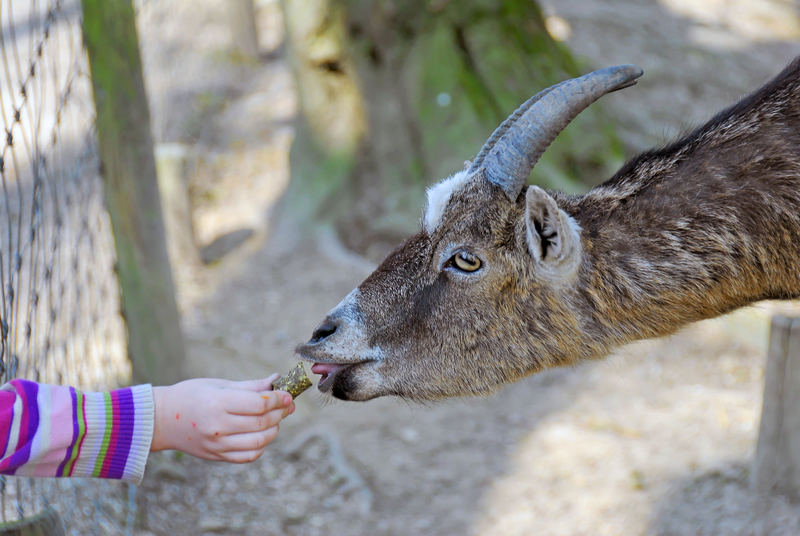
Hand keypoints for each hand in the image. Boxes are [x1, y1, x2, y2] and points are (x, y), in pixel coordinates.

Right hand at [150, 375, 294, 462]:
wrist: (160, 419)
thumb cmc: (190, 395)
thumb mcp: (218, 384)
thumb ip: (249, 386)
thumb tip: (276, 381)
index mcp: (218, 403)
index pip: (259, 404)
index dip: (278, 400)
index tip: (287, 395)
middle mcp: (218, 426)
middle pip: (261, 423)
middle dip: (280, 413)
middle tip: (286, 406)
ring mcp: (217, 445)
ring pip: (258, 442)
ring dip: (273, 430)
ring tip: (274, 420)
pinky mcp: (216, 456)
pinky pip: (247, 456)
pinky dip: (260, 447)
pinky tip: (260, 435)